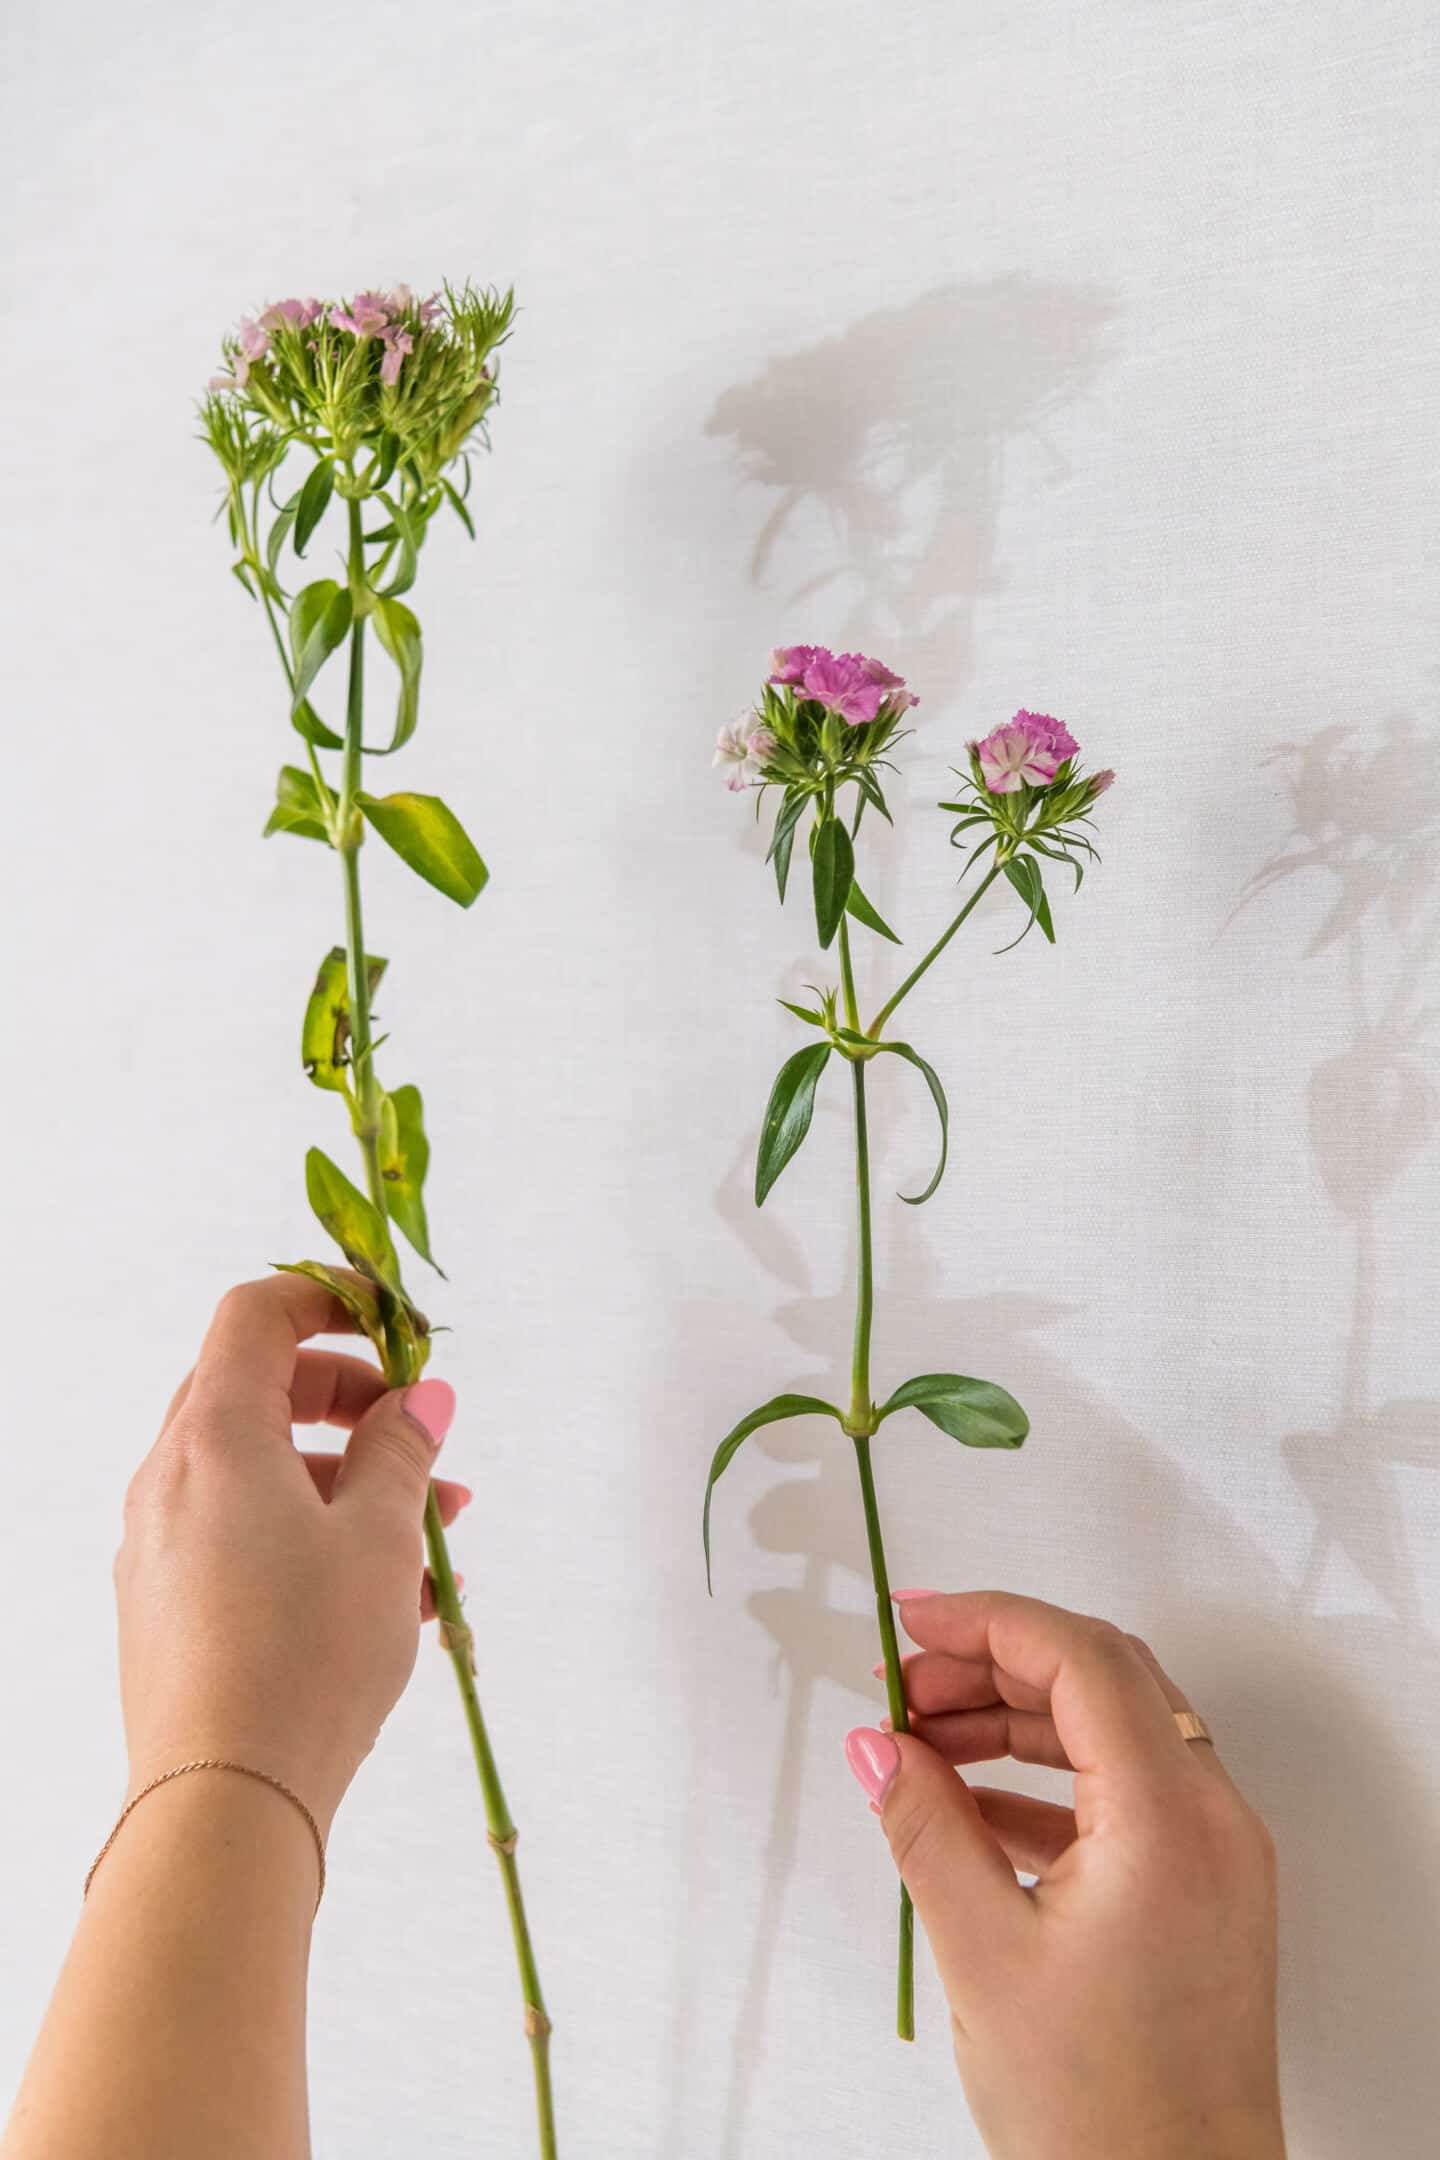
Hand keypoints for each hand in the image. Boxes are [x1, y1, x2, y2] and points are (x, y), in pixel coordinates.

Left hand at [115, 1273, 469, 1834]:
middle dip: (351, 1399)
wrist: (223, 1804)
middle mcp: (171, 1481)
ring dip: (347, 1478)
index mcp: (215, 1438)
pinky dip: (313, 1534)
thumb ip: (402, 1452)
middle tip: (420, 1430)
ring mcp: (162, 1547)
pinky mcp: (170, 1608)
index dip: (327, 1297)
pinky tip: (393, 1594)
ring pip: (260, 1473)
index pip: (255, 1314)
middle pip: (257, 1390)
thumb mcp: (379, 1539)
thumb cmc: (304, 1658)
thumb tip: (421, 1399)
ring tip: (436, 1530)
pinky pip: (245, 1537)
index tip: (393, 1325)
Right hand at [845, 1591, 1283, 2159]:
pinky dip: (1048, 1780)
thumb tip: (875, 1741)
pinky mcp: (1204, 1894)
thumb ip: (925, 1829)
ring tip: (922, 1743)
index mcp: (1170, 1820)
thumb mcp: (983, 1957)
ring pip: (1115, 1731)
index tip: (909, 1621)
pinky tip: (969, 1807)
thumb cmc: (1097, 2112)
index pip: (1081, 1660)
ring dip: (1016, 1720)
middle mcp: (1214, 1820)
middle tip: (902, 1688)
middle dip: (995, 1664)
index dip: (989, 1621)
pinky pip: (1127, 1794)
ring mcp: (1219, 1857)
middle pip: (1103, 1680)